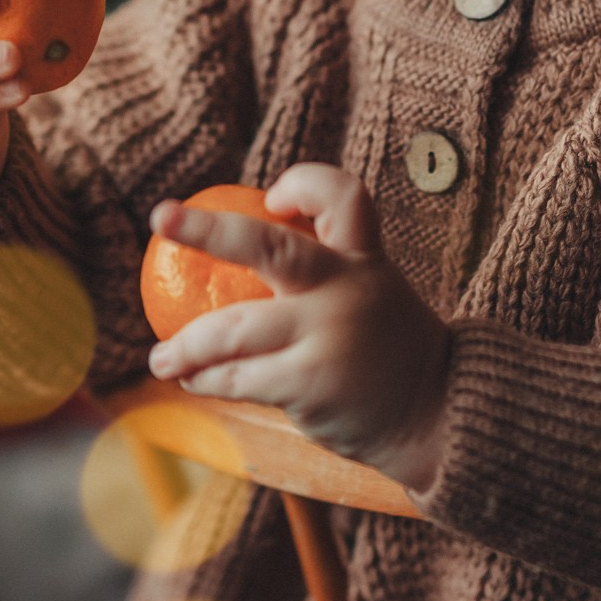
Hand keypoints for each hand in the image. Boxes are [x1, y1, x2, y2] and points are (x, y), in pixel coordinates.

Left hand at [147, 164, 450, 492]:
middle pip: (271, 247)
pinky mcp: (310, 383)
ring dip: (184, 345)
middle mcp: (347, 288)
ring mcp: (328, 335)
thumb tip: (240, 251)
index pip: (344, 196)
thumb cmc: (388, 350)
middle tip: (162, 216)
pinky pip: (238, 377)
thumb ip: (325, 275)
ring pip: (232, 328)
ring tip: (161, 358)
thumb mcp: (371, 294)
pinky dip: (206, 380)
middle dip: (208, 229)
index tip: (272, 197)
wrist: (438, 416)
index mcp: (366, 258)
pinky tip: (191, 382)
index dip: (305, 184)